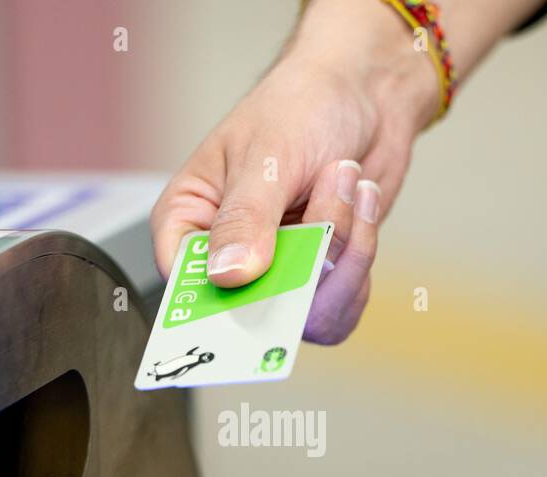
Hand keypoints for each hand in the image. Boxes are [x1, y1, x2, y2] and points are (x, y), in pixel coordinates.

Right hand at [150, 0, 439, 343]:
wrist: (364, 94)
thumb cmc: (300, 106)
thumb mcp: (267, 156)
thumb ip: (245, 219)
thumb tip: (227, 275)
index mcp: (189, 221)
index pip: (182, 287)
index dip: (217, 302)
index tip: (259, 289)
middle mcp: (227, 256)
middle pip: (252, 312)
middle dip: (304, 265)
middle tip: (330, 205)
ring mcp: (275, 273)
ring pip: (306, 312)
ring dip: (341, 247)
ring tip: (346, 179)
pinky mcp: (318, 279)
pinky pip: (341, 305)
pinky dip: (361, 254)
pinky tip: (360, 202)